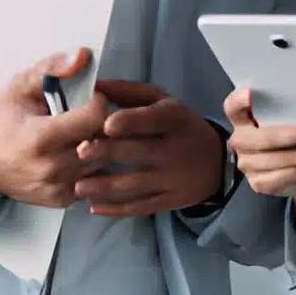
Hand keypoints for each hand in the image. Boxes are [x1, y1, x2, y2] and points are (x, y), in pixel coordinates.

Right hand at [0, 49, 112, 207]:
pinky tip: (75, 152)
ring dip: (99, 145)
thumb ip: (52, 69)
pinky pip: (94, 179)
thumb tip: (83, 55)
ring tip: (80, 134)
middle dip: (102, 124)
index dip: (98, 102)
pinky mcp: (62, 200)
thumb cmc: (2, 121)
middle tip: (86, 116)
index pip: (94, 118)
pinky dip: (91, 165)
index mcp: (41, 138)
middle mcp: (52, 168)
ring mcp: (58, 187)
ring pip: (103, 161)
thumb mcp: (20, 87)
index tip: (90, 97)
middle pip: (103, 141)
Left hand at [66, 79, 232, 217]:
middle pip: (139, 152)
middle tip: (79, 152)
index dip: (130, 121)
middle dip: (107, 153)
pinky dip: (116, 209)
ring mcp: (174, 179)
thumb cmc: (179, 125)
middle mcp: (176, 149)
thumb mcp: (162, 101)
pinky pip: (141, 207)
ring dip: (104, 187)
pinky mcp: (171, 201)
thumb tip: (93, 85)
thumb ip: (128, 92)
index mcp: (175, 119)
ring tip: (78, 186)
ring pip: (135, 185)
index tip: (105, 124)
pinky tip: (93, 206)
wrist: (217, 162)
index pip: (153, 119)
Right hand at [220, 85, 295, 198]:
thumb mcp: (289, 121)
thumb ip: (292, 112)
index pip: (233, 107)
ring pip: (281, 160)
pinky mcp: (259, 183)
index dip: (239, 100)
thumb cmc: (291, 138)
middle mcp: (240, 141)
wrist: (295, 172)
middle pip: (265, 137)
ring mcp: (247, 164)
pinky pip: (288, 176)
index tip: (251, 92)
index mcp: (242, 119)